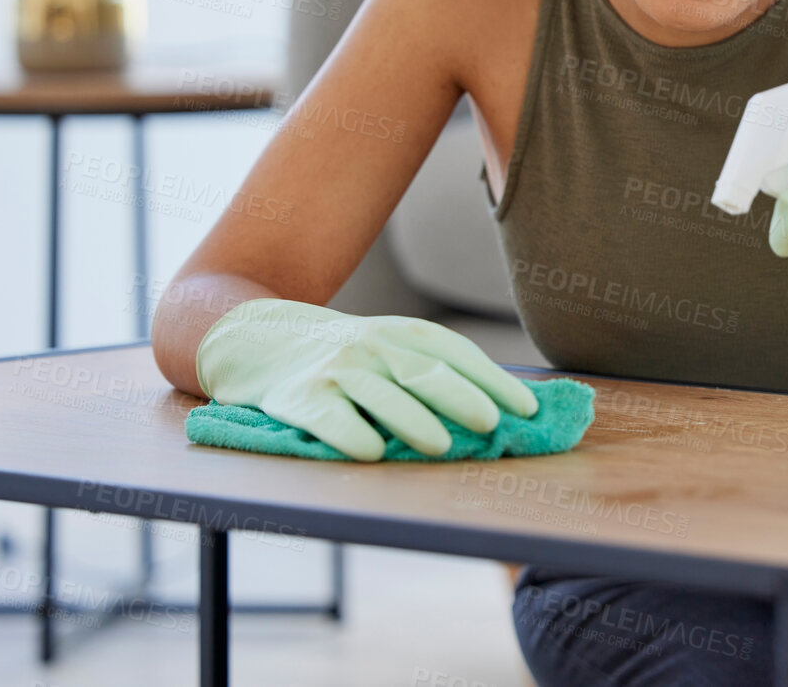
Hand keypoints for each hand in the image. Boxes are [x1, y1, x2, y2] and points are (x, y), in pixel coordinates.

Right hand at [195, 297, 538, 459]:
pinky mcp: (302, 398)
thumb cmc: (347, 357)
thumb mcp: (389, 349)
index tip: (527, 409)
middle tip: (493, 423)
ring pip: (381, 394)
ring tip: (440, 445)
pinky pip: (330, 419)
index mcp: (404, 334)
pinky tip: (370, 453)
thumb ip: (433, 374)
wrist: (260, 341)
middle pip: (424, 371)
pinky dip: (350, 436)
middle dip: (462, 396)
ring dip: (412, 420)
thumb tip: (500, 415)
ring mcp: (337, 370)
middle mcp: (373, 345)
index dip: (494, 380)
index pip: (457, 354)